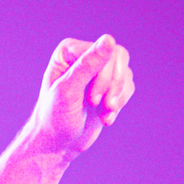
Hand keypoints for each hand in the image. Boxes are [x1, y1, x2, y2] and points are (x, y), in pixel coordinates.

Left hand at [32, 33, 134, 157]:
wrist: (58, 144)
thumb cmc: (55, 117)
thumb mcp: (69, 90)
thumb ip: (88, 65)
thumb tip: (109, 39)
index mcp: (70, 51)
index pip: (104, 51)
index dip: (104, 76)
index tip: (93, 100)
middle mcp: (84, 56)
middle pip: (119, 58)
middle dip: (114, 87)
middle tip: (102, 107)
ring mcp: (98, 71)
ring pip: (125, 73)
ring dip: (117, 98)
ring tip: (104, 115)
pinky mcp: (108, 86)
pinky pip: (128, 87)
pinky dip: (120, 104)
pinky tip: (105, 118)